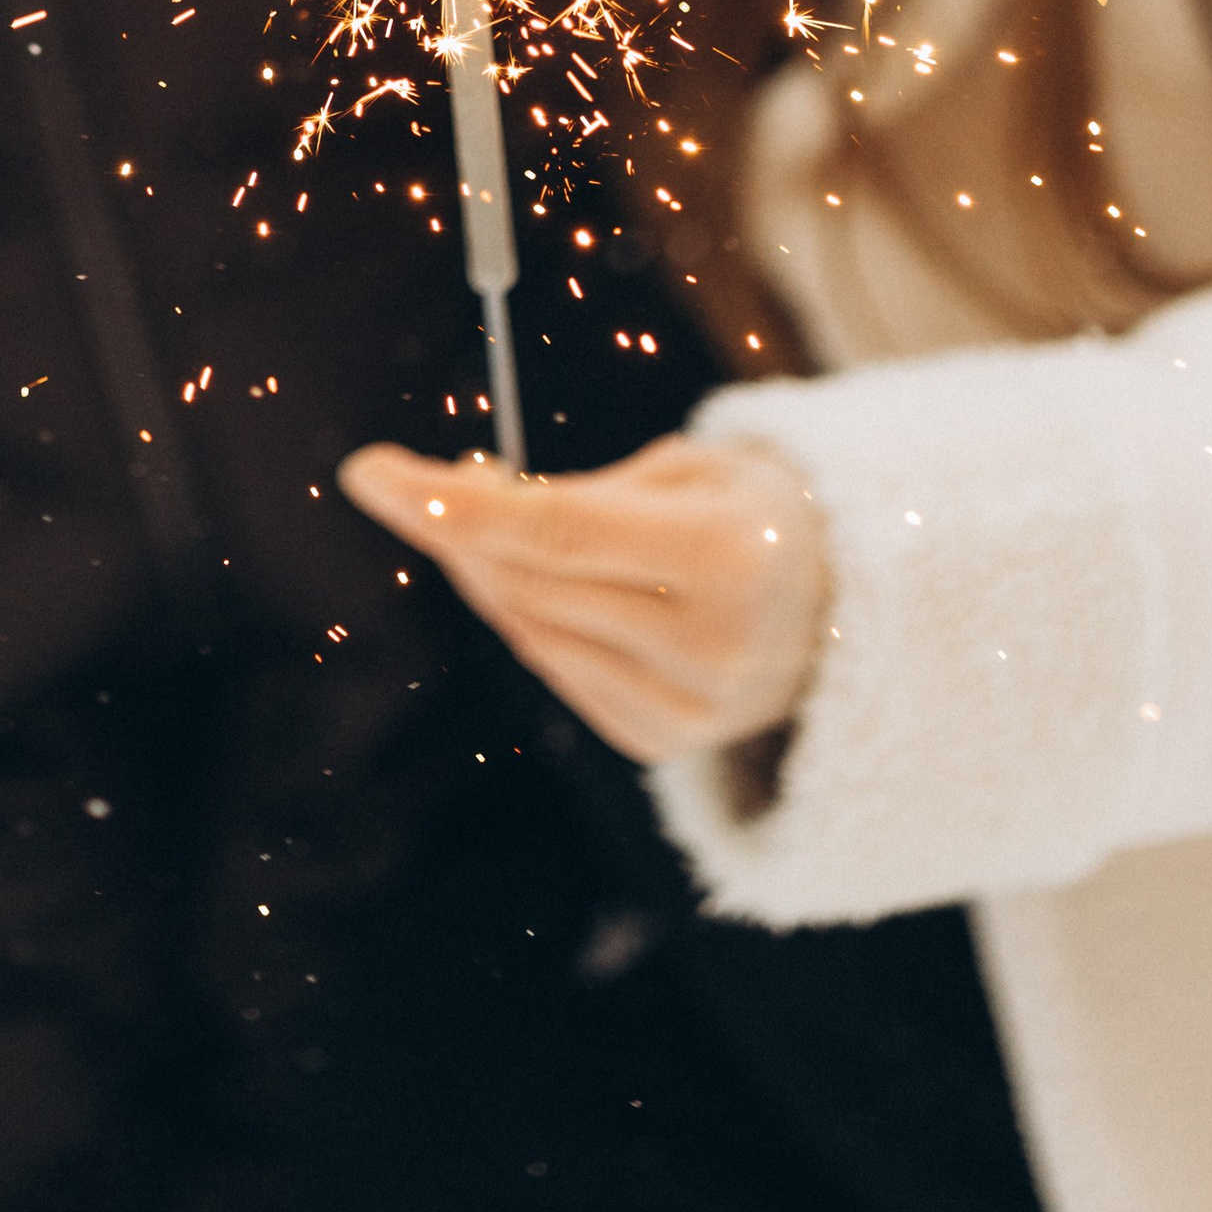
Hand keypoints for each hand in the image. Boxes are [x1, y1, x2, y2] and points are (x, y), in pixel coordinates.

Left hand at [339, 432, 827, 762]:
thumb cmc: (756, 512)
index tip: (366, 471)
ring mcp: (688, 710)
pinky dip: (532, 618)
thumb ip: (582, 491)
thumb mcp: (692, 467)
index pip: (553, 532)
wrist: (845, 611)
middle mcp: (710, 646)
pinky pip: (556, 670)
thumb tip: (463, 503)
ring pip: (531, 632)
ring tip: (491, 518)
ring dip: (487, 573)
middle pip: (529, 585)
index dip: (450, 504)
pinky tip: (544, 581)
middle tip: (416, 481)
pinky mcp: (664, 744)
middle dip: (456, 531)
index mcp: (727, 555)